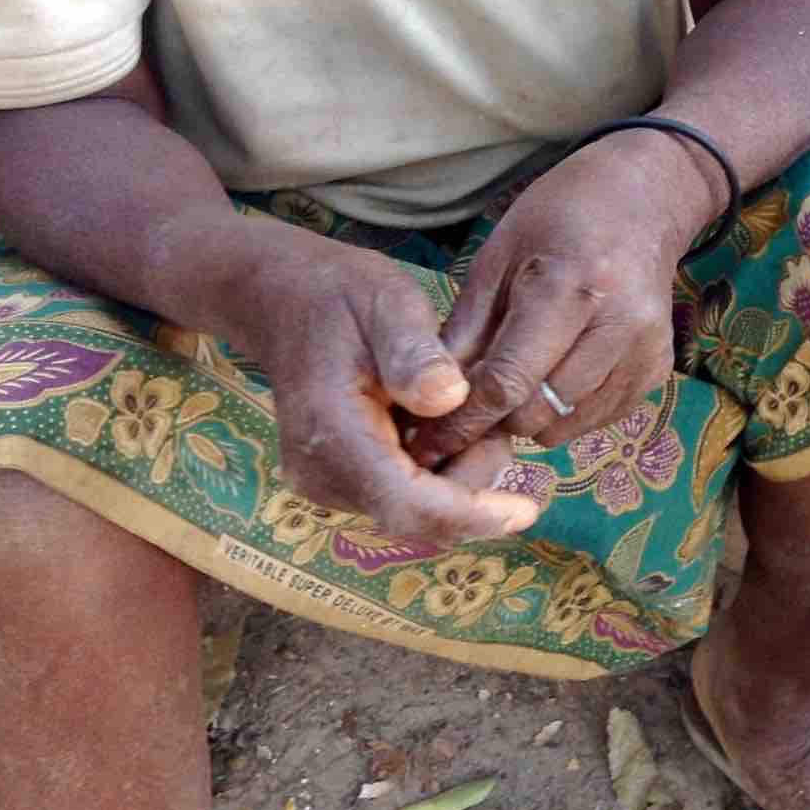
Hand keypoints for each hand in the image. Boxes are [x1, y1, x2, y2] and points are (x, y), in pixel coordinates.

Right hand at [196, 220, 541, 543]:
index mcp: (331, 432)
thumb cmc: (338, 293)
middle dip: (471, 483)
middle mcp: (321, 474)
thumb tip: (449, 398)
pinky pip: (400, 495)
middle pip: (415, 514)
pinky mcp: (337, 481)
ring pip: (412, 510)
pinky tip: (444, 421)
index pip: (406, 502)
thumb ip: (415, 350)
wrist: (282, 299)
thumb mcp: (385, 300)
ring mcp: (324, 482)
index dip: (470, 515)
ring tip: (468, 411)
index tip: (526, 511)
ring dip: (455, 476)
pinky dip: (436, 470)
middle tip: (497, 421)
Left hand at [407, 131, 719, 465]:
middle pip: (536, 412)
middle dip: (494, 416)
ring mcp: (645, 352)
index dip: (463, 419)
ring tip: (516, 378)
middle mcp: (618, 325)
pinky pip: (594, 419)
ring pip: (564, 426)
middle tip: (473, 399)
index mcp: (571, 286)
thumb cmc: (562, 214)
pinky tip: (556, 371)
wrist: (645, 198)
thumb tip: (434, 395)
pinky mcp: (657, 370)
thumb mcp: (499, 253)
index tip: (430, 440)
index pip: (509, 380)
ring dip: (529, 416)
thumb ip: (467, 327)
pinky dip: (563, 412)